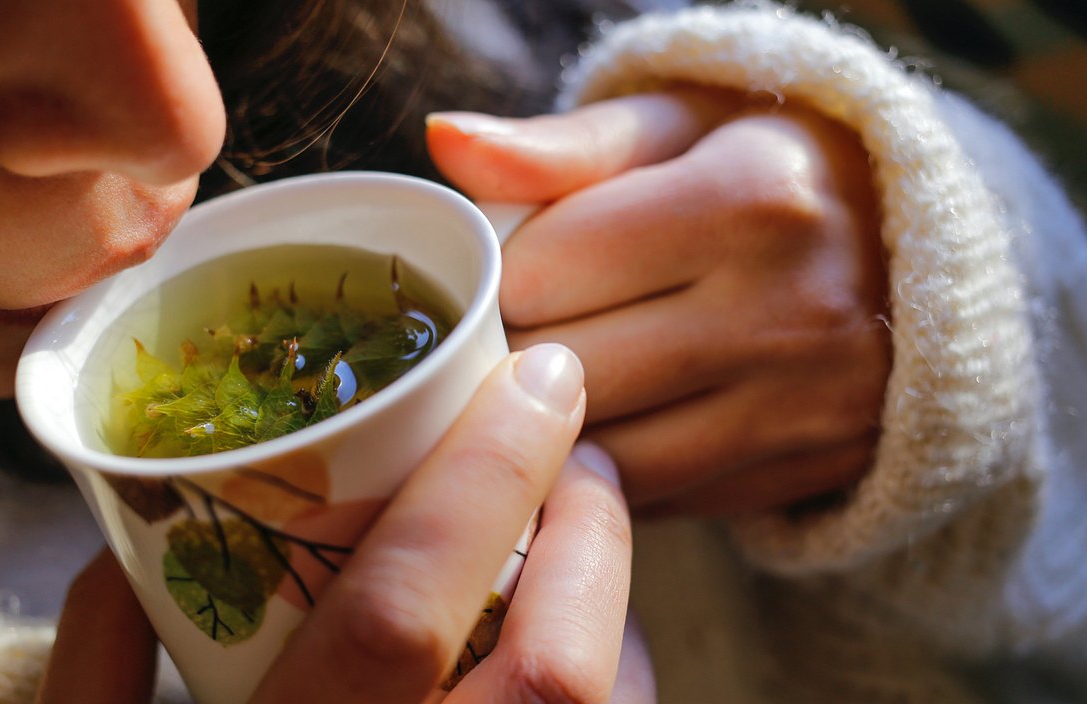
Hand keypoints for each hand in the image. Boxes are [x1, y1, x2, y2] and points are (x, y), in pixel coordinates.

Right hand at [37, 344, 654, 702]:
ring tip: (588, 531)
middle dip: (594, 527)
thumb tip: (121, 545)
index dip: (485, 477)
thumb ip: (98, 673)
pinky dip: (622, 680)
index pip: (405, 611)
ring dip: (619, 606)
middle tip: (581, 446)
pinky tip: (588, 643)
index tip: (539, 376)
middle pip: (558, 668)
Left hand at [428, 89, 890, 515]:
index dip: (498, 277)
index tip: (505, 271)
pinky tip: (610, 427)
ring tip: (547, 385)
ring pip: (605, 457)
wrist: (926, 252)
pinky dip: (613, 474)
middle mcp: (787, 312)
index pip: (541, 271)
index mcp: (749, 198)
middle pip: (564, 375)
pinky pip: (661, 501)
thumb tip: (446, 141)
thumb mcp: (681, 125)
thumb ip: (563, 143)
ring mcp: (806, 406)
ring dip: (550, 432)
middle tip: (509, 334)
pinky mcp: (810, 470)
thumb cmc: (772, 169)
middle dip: (510, 359)